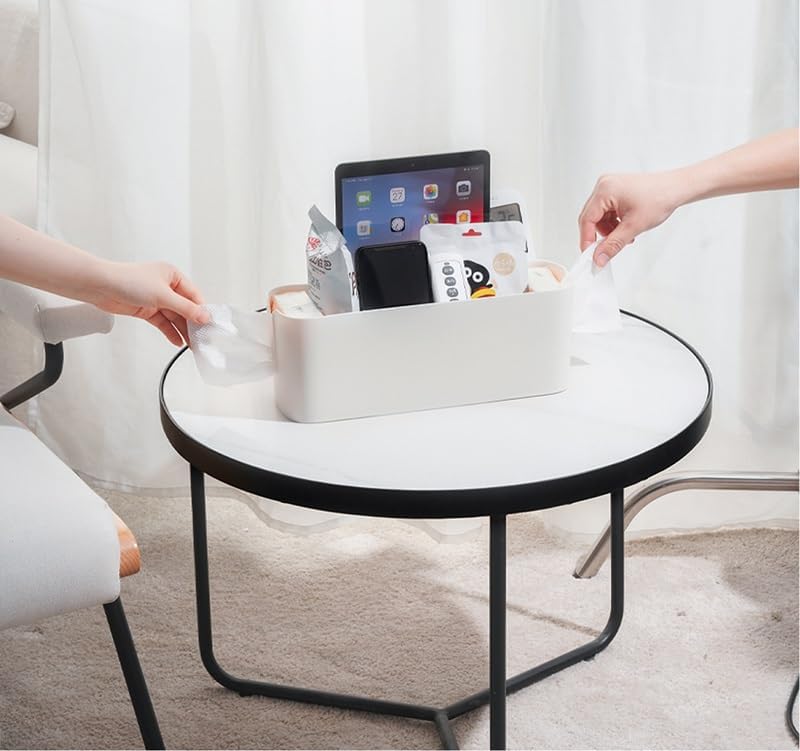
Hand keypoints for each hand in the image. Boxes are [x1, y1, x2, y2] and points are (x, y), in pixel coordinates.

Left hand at [90, 261, 208, 345]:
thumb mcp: (163, 295)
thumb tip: (204, 316)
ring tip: (191, 344)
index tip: (208, 325)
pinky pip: (163, 322)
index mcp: (173, 275)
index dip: (201, 310)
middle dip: (192, 323)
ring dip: (182, 330)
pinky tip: (177, 341)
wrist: (101, 286)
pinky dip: (170, 331)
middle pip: (185, 308)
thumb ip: (186, 308)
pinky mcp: (147, 309)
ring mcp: (156, 298)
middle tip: (201, 338)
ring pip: (174, 317)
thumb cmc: (128, 280)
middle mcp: (166, 286)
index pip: (194, 295)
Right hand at [578, 172, 683, 265]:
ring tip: (625, 235)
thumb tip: (599, 258)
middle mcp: (604, 185)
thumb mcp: (634, 226)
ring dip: (608, 230)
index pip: (586, 219)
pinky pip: (606, 211)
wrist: (676, 188)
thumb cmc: (660, 198)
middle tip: (606, 250)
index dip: (587, 239)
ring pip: (599, 217)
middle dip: (600, 235)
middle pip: (591, 218)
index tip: (590, 255)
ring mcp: (609, 187)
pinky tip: (625, 227)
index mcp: (605, 190)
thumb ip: (613, 244)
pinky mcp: (615, 190)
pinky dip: (613, 223)